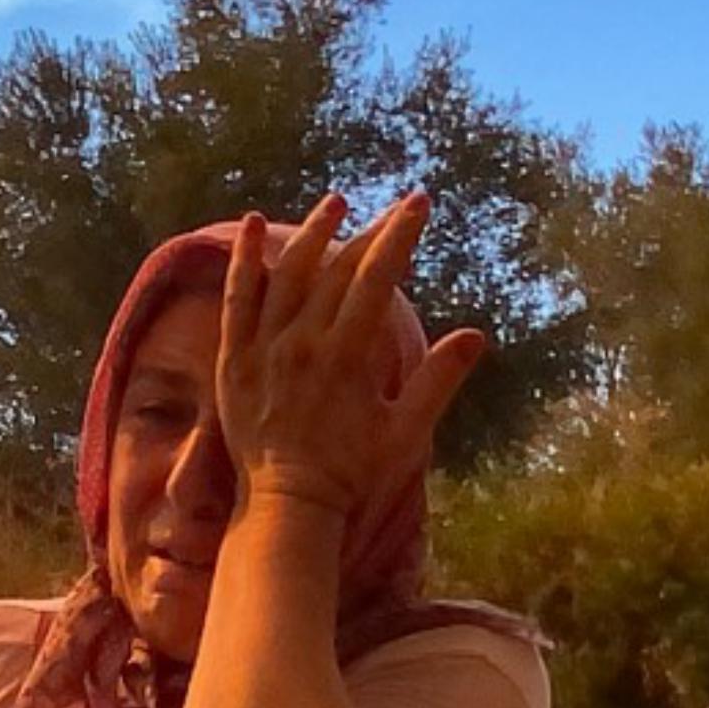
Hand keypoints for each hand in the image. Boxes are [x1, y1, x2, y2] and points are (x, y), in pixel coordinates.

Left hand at [214, 191, 488, 515]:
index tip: (418, 203)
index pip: (375, 279)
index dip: (398, 236)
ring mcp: (262, 351)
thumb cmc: (352, 473)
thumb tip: (476, 335)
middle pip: (336, 271)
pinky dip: (243, 262)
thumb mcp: (406, 431)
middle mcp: (301, 346)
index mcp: (346, 358)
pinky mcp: (233, 360)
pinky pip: (236, 300)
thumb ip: (437, 380)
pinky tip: (248, 226)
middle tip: (394, 206)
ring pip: (286, 276)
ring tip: (335, 203)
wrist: (288, 504)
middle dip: (370, 232)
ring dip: (311, 235)